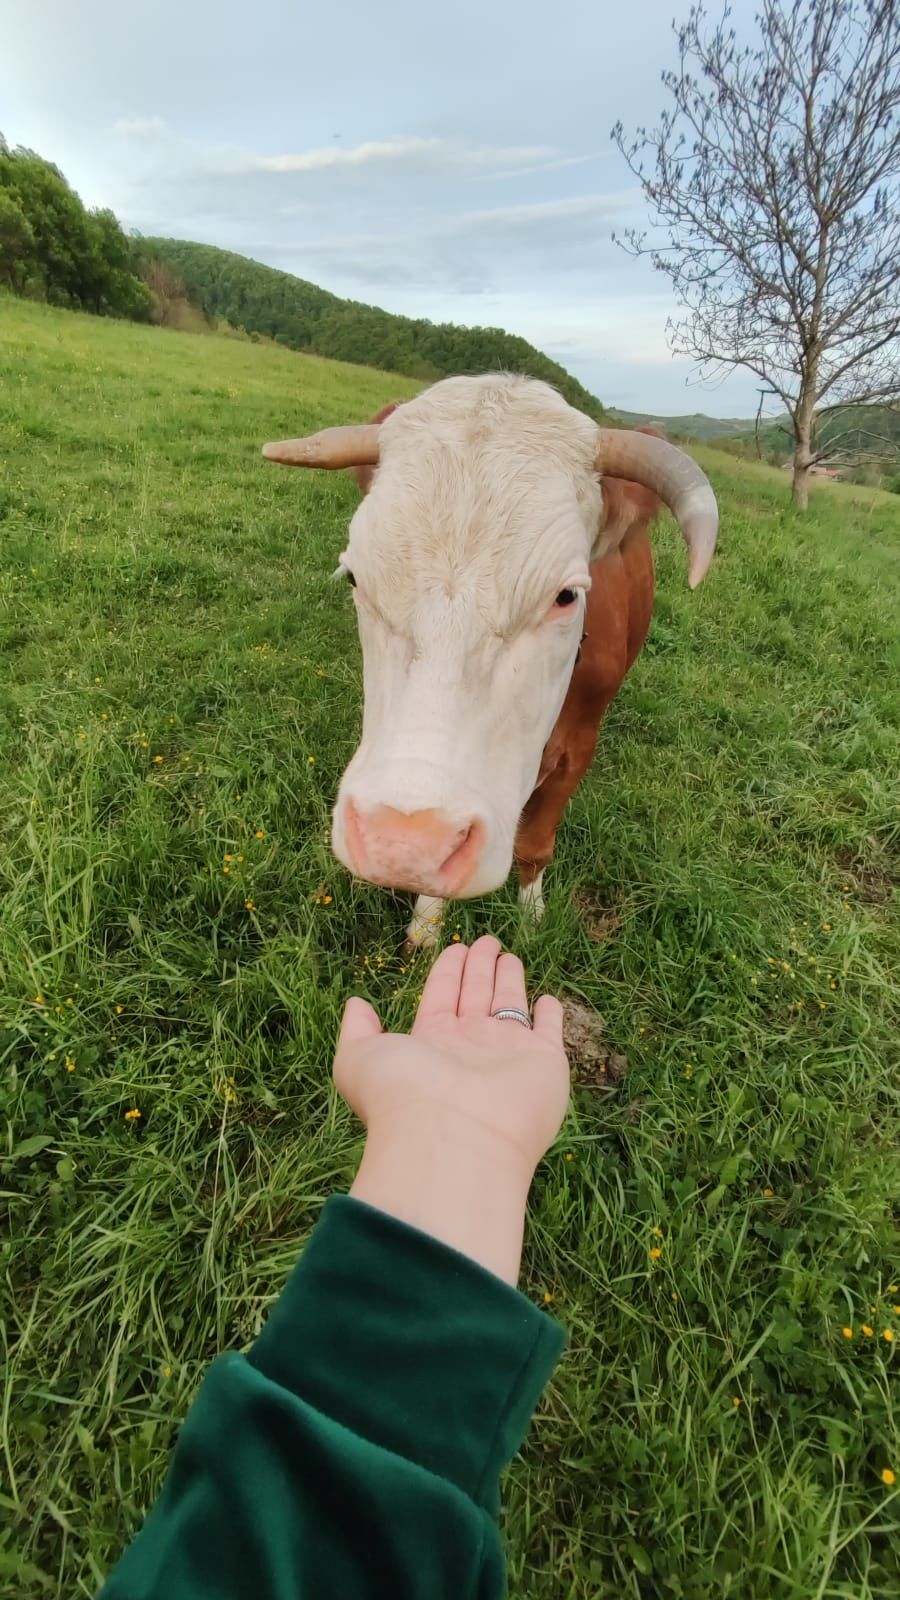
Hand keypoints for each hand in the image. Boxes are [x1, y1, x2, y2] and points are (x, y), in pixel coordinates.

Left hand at [334, 937, 568, 1283]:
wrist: (454, 1138)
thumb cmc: (402, 1097)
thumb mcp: (359, 1057)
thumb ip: (356, 1030)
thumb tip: (356, 1004)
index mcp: (431, 1041)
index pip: (442, 996)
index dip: (448, 971)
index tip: (455, 947)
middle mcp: (470, 1047)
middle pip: (476, 995)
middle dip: (480, 966)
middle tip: (487, 940)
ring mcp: (507, 1054)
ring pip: (509, 1005)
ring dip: (509, 979)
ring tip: (508, 955)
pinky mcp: (544, 1063)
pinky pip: (549, 1032)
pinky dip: (550, 1016)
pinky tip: (547, 1001)